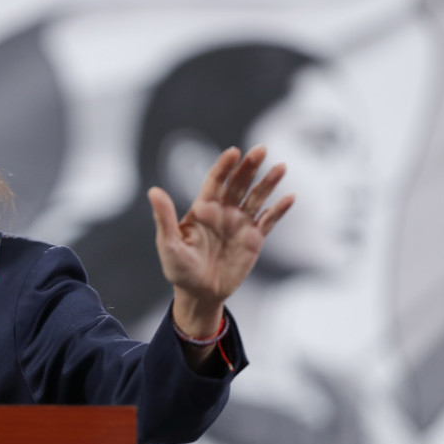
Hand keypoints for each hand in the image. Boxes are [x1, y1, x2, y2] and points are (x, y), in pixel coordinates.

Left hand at [148, 145, 293, 339]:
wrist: (199, 293)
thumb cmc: (179, 268)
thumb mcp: (168, 244)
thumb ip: (164, 217)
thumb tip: (153, 191)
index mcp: (203, 208)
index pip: (216, 181)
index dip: (224, 166)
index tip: (233, 152)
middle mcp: (223, 211)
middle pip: (239, 184)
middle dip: (249, 167)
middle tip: (260, 150)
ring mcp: (240, 224)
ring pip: (257, 198)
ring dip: (268, 183)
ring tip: (280, 167)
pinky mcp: (254, 239)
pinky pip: (268, 220)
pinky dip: (279, 210)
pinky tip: (290, 197)